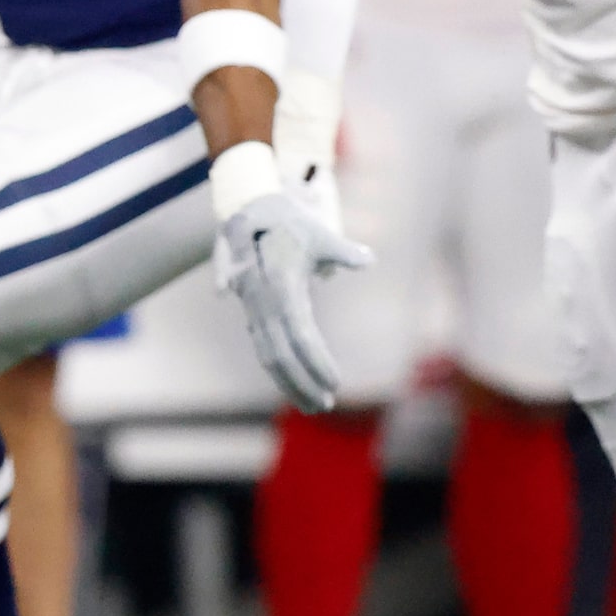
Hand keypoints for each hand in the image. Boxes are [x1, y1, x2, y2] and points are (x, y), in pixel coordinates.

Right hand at [214, 193, 371, 411]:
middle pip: (279, 353)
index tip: (335, 382)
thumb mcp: (318, 232)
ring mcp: (254, 309)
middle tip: (326, 405)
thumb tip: (367, 260)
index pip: (298, 332)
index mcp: (279, 284)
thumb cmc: (289, 221)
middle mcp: (261, 301)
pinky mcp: (254, 314)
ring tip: (316, 405)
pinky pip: (264, 349)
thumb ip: (341, 250)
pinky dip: (280, 372)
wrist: (248, 210)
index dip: (315, 361)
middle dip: (302, 383)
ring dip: (290, 383)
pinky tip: (297, 388)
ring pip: (268, 356)